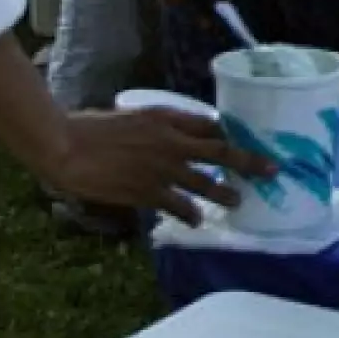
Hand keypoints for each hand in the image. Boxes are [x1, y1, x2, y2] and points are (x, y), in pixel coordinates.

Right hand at [50, 107, 276, 223]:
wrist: (67, 147)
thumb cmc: (92, 129)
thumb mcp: (132, 117)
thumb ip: (157, 127)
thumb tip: (175, 139)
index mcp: (165, 117)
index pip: (209, 124)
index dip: (230, 134)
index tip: (246, 141)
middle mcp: (170, 140)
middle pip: (219, 151)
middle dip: (248, 160)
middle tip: (271, 169)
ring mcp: (161, 168)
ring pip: (205, 182)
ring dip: (224, 193)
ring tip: (238, 202)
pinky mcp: (148, 192)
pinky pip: (179, 205)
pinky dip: (190, 213)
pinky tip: (197, 220)